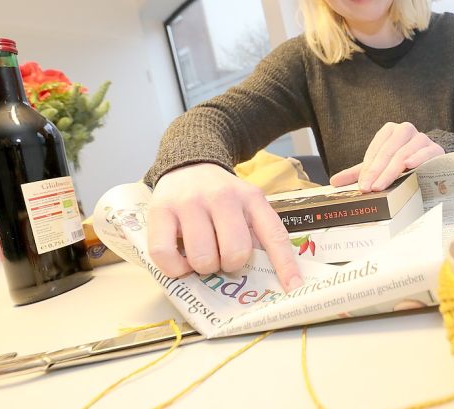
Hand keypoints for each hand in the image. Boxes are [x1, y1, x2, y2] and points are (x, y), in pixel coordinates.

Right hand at [146, 163, 302, 291]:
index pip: (273, 234)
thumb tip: (270, 277)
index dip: (285, 265)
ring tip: (201, 254)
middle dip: (230, 265)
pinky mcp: (160, 210)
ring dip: (203, 267)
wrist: (188, 165)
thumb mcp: (246, 205)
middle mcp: (222, 197)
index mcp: (251, 198)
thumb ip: (256, 233)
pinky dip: (175, 267)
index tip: (293, 289)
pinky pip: (165, 255)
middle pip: (235, 252)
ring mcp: (190, 202)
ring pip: (202, 257)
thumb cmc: (220, 197)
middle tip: (223, 257)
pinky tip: (181, 258)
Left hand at [329, 121, 443, 191]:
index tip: (362, 186)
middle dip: (377, 171)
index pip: (376, 150)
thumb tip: (334, 182)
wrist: (431, 159)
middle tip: (369, 188)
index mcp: (389, 131)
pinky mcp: (436, 148)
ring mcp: (422, 138)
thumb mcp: (379, 165)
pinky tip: (409, 166)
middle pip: (388, 152)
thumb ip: (359, 172)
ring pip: (404, 153)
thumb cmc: (400, 162)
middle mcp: (405, 130)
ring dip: (392, 170)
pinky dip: (417, 158)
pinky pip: (426, 152)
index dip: (368, 169)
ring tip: (382, 185)